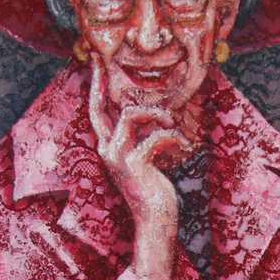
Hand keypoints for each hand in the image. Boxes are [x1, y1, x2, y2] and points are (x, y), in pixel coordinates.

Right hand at [89, 54, 190, 279]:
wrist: (155, 220)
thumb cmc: (154, 189)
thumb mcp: (144, 159)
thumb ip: (141, 138)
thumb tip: (155, 114)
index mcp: (108, 147)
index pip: (97, 112)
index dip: (95, 86)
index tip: (95, 60)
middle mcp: (107, 150)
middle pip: (98, 108)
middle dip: (100, 82)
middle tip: (99, 59)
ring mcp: (118, 157)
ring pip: (132, 115)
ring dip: (157, 114)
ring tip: (171, 123)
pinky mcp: (135, 164)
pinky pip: (156, 136)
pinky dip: (173, 137)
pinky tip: (184, 145)